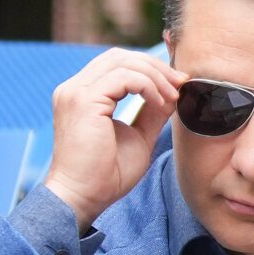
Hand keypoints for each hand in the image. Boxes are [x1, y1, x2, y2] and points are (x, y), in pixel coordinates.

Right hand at [44, 48, 187, 231]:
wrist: (83, 198)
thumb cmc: (106, 176)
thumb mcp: (138, 136)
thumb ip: (151, 112)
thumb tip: (173, 92)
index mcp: (82, 95)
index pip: (116, 63)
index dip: (148, 67)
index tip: (176, 85)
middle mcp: (74, 88)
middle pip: (119, 56)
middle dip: (154, 66)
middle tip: (180, 84)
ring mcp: (75, 92)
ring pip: (123, 62)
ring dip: (155, 76)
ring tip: (172, 97)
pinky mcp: (83, 100)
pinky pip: (124, 77)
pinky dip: (148, 86)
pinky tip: (160, 103)